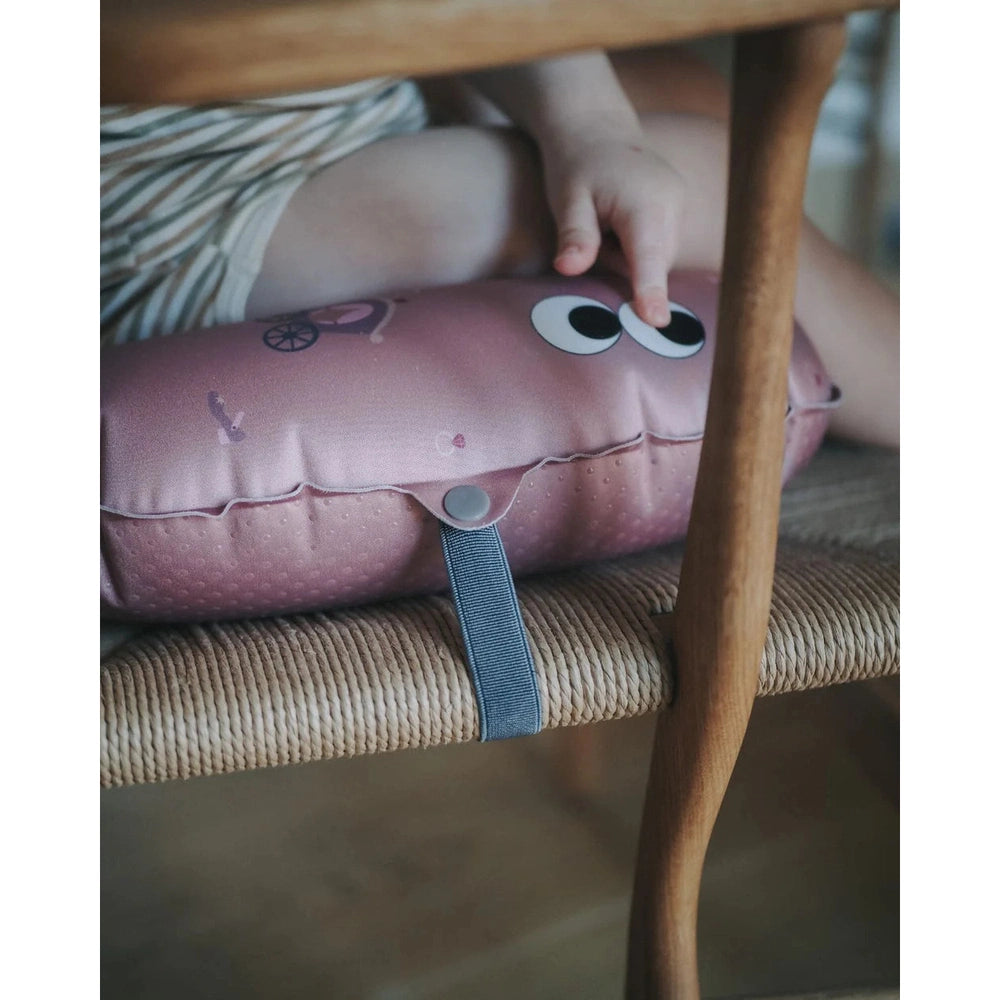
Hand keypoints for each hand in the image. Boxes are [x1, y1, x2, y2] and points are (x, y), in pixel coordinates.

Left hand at [542, 129, 684, 327]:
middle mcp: (672, 205)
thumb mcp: (566, 198)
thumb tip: (569, 268)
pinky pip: (658, 249)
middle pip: (652, 265)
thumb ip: (575, 235)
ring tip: (606, 223)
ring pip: (656, 260)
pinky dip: (636, 248)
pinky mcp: (678, 212)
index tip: (657, 322)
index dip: (650, 291)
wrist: (597, 129)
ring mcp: (680, 208)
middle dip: (622, 266)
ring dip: (628, 257)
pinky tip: (619, 223)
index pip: (648, 258)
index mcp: (644, 203)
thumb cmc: (576, 164)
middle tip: (596, 232)